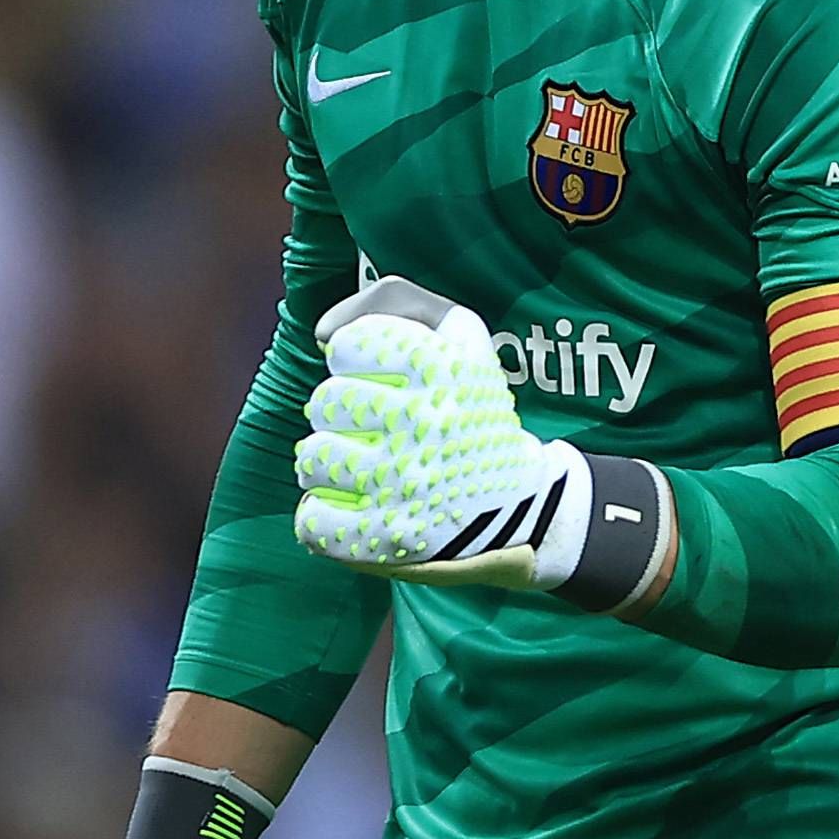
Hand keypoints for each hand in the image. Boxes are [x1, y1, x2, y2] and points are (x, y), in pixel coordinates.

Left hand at [294, 277, 674, 607]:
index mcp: (440, 366)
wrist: (526, 506)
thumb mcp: (461, 335)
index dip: (355, 361)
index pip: (348, 346)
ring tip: (360, 470)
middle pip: (325, 402)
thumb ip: (394, 302)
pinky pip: (314, 522)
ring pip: (312, 459)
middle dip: (339, 415)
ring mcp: (404, 482)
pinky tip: (347, 511)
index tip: (381, 379)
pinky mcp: (389, 537)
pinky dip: (320, 519)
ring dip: (327, 466)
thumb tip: (321, 333)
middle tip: (369, 430)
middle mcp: (422, 420)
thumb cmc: (474, 412)